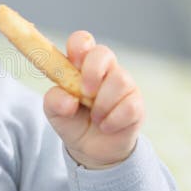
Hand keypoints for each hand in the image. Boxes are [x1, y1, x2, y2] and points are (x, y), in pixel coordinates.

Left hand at [42, 31, 143, 168]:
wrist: (90, 149)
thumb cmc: (73, 121)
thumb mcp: (55, 113)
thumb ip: (54, 101)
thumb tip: (68, 100)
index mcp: (81, 65)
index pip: (82, 41)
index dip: (79, 46)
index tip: (73, 61)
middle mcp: (105, 70)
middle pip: (103, 53)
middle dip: (92, 71)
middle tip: (84, 92)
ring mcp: (123, 85)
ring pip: (119, 81)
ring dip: (102, 104)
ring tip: (95, 118)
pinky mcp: (136, 105)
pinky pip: (129, 106)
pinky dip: (113, 120)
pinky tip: (106, 126)